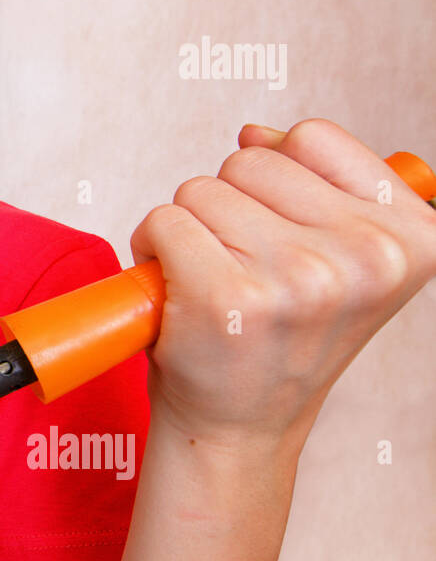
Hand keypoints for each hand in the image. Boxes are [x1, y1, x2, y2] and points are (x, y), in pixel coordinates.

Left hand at [129, 118, 435, 451]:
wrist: (239, 427)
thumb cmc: (276, 336)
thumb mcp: (333, 255)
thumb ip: (308, 181)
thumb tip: (256, 133)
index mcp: (413, 237)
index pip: (313, 138)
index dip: (277, 178)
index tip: (284, 234)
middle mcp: (367, 257)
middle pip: (248, 161)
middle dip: (228, 207)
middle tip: (242, 270)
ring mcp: (299, 278)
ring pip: (200, 189)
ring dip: (189, 230)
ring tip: (214, 285)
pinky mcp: (226, 296)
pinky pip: (163, 221)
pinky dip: (152, 249)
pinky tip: (178, 294)